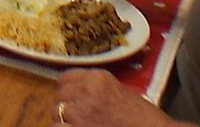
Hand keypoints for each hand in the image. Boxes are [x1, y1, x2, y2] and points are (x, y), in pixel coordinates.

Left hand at [54, 70, 172, 126]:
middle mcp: (87, 90)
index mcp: (98, 78)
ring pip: (56, 113)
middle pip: (59, 97)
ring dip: (63, 122)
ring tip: (77, 126)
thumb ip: (97, 90)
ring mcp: (82, 110)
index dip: (66, 92)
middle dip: (64, 108)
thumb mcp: (120, 92)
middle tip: (75, 119)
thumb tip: (77, 96)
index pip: (65, 79)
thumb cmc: (143, 119)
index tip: (70, 101)